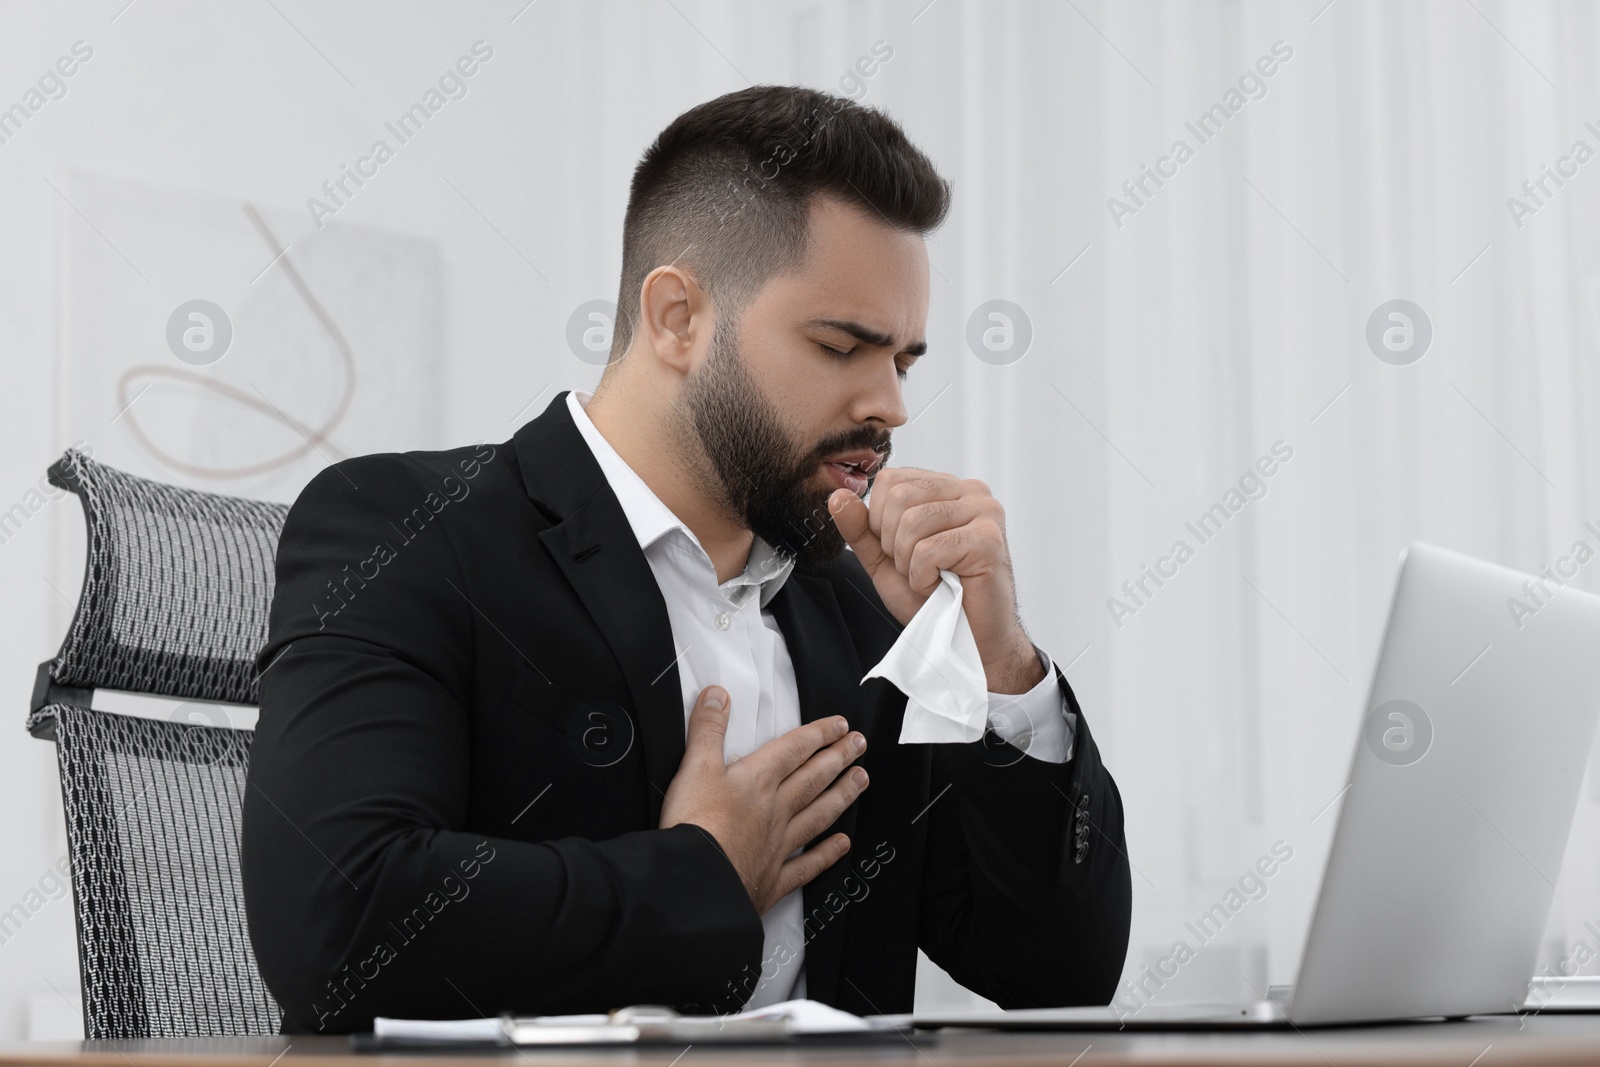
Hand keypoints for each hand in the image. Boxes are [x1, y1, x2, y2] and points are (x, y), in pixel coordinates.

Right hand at [659, 684, 869, 913]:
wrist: (697, 880)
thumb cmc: (695, 825)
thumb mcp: (694, 766)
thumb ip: (708, 729)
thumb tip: (718, 694)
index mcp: (757, 781)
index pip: (794, 750)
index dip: (818, 734)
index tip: (840, 725)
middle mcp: (775, 810)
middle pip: (813, 778)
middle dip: (838, 758)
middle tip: (861, 745)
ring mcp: (778, 845)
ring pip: (818, 815)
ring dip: (841, 796)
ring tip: (862, 781)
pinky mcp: (772, 878)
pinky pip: (806, 864)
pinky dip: (826, 855)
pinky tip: (841, 845)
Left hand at [828, 468, 1043, 693]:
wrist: (967, 640)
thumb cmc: (933, 598)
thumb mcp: (885, 559)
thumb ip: (861, 528)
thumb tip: (838, 497)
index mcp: (947, 488)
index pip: (890, 479)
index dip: (879, 520)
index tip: (902, 551)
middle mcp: (970, 491)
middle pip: (898, 496)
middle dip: (892, 543)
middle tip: (916, 568)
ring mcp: (985, 512)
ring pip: (911, 522)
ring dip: (908, 564)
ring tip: (931, 578)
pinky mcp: (989, 539)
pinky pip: (928, 550)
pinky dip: (923, 578)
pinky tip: (943, 587)